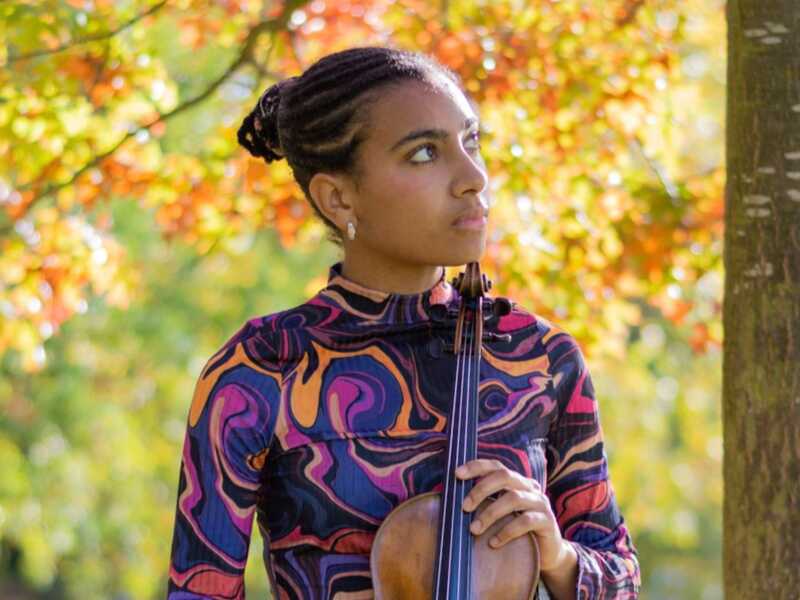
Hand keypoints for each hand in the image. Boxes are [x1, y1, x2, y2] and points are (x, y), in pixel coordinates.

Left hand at [455, 458, 572, 574]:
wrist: (548, 553)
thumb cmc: (518, 531)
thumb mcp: (501, 514)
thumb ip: (486, 503)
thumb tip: (455, 499)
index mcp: (517, 481)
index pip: (496, 466)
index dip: (476, 467)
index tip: (457, 473)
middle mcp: (530, 487)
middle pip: (505, 476)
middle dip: (481, 489)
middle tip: (464, 506)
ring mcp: (541, 503)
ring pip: (513, 499)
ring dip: (490, 513)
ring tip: (474, 529)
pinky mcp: (548, 521)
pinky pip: (525, 521)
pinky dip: (506, 531)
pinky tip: (493, 542)